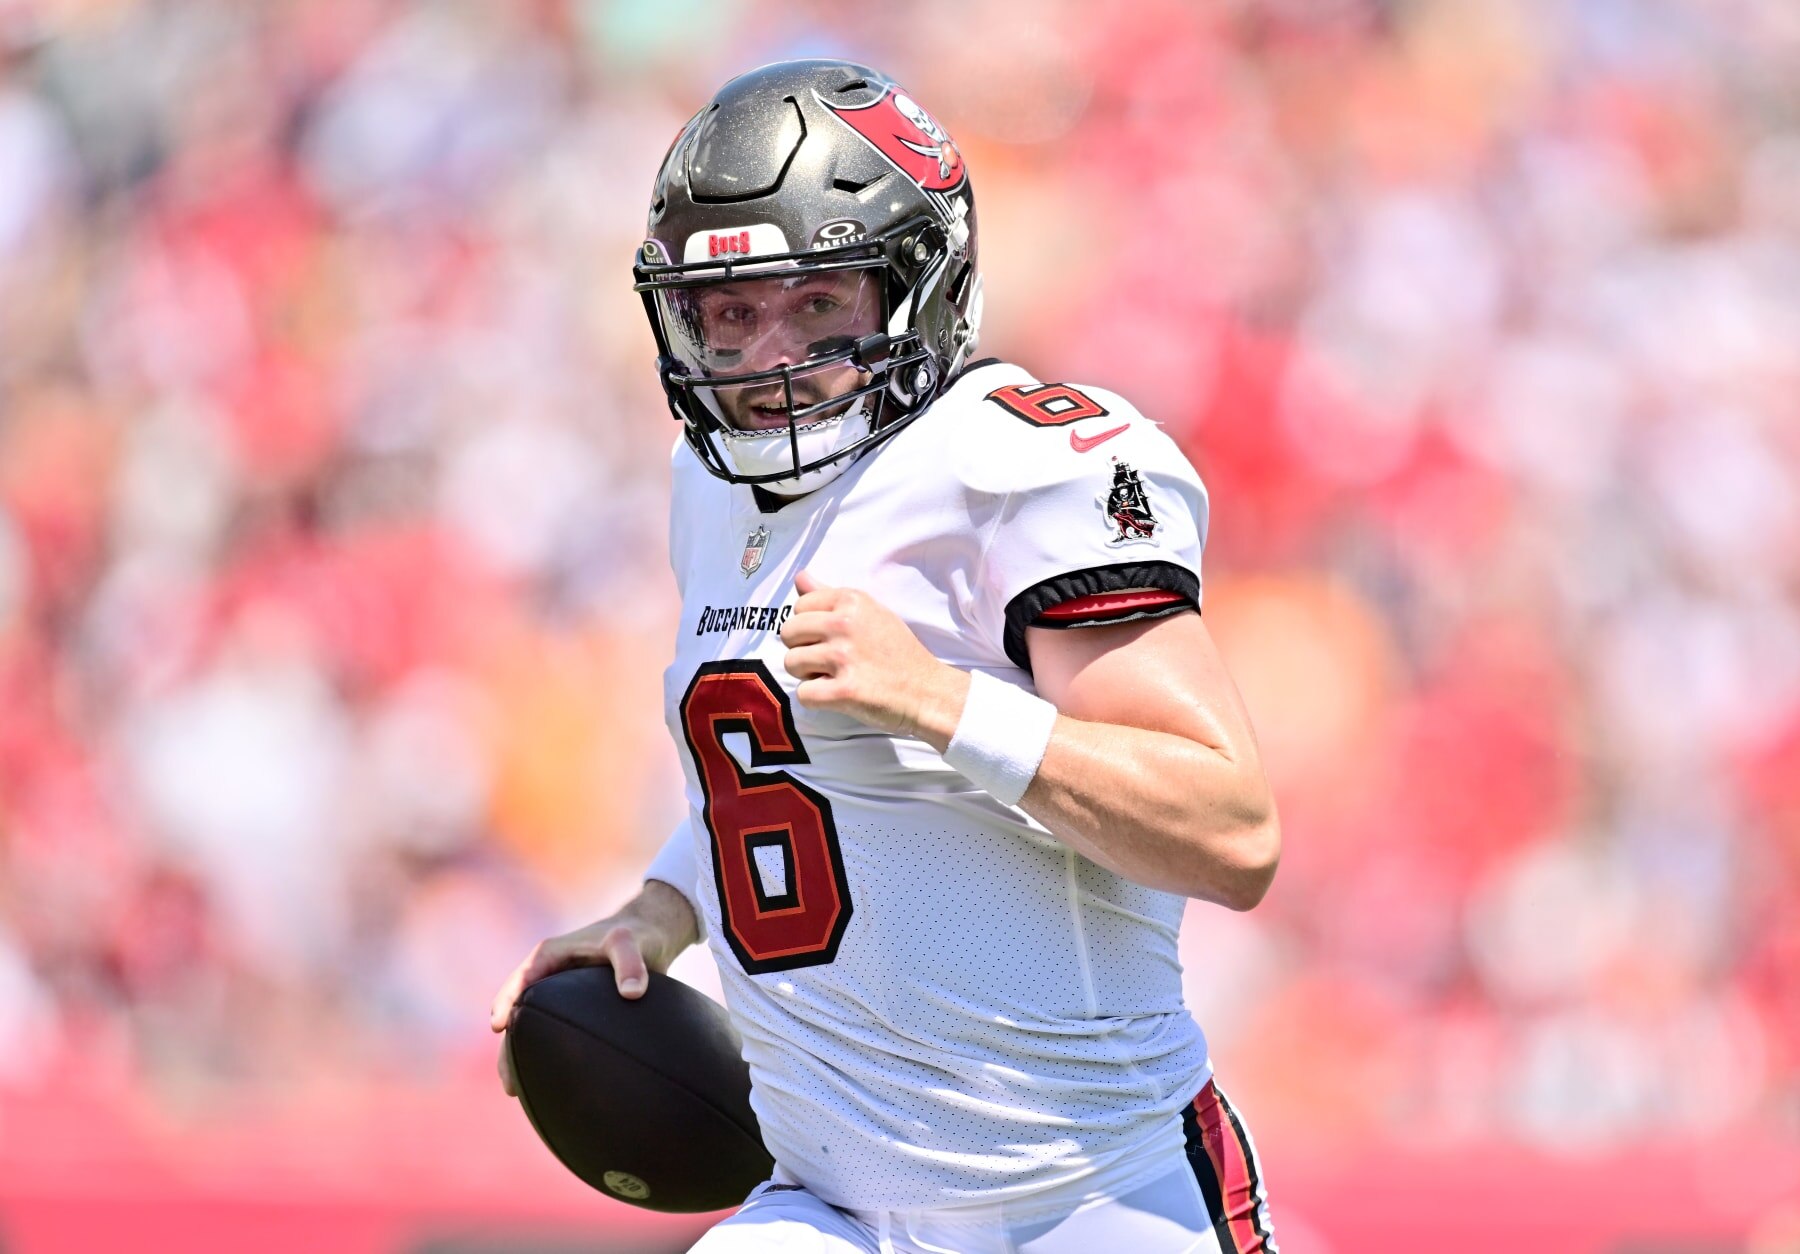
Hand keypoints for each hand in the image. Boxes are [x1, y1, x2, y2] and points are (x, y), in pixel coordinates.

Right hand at [490, 881, 696, 1096]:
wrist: (648, 936)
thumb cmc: (634, 936)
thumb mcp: (628, 943)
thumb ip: (631, 963)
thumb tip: (632, 994)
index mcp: (550, 956)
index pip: (521, 980)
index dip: (507, 1002)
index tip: (499, 1025)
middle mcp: (547, 976)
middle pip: (518, 1012)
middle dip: (508, 1046)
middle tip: (508, 1081)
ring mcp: (556, 994)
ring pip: (531, 1028)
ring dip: (520, 1056)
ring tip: (515, 1092)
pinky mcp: (570, 1008)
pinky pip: (551, 1033)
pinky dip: (544, 1055)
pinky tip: (548, 1085)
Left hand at [778, 570, 969, 745]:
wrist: (927, 690)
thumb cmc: (898, 652)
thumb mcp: (871, 613)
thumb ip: (830, 596)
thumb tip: (800, 577)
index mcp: (852, 601)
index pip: (800, 606)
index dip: (808, 626)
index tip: (828, 637)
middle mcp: (844, 624)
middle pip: (788, 633)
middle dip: (801, 649)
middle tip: (826, 660)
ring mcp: (843, 657)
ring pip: (791, 663)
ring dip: (807, 675)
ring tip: (833, 676)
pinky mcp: (844, 691)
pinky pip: (804, 694)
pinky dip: (816, 700)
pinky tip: (837, 695)